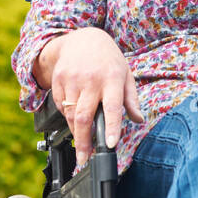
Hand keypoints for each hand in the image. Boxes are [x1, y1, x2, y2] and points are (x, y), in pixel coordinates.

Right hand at [40, 27, 142, 164]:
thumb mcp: (126, 74)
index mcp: (112, 78)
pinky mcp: (59, 80)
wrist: (83, 38)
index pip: (113, 106)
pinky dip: (68, 117)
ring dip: (75, 133)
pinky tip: (74, 116)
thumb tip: (138, 119)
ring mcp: (72, 79)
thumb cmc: (108, 59)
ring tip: (81, 143)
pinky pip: (62, 106)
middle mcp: (91, 79)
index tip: (110, 144)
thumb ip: (131, 99)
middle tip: (84, 159)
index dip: (112, 127)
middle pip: (85, 116)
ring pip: (71, 115)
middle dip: (84, 142)